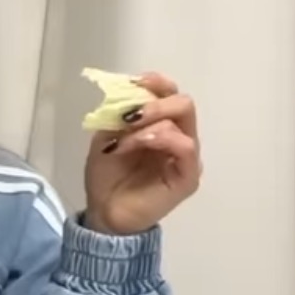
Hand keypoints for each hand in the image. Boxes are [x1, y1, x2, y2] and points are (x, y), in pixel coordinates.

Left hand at [83, 71, 200, 235]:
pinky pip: (185, 146)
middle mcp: (179, 137)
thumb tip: (128, 93)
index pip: (171, 94)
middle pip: (183, 103)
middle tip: (131, 114)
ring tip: (124, 141)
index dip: (156, 82)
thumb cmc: (107, 176)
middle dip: (155, 101)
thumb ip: (119, 114)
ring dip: (149, 123)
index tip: (135, 82)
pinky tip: (141, 143)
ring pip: (183, 120)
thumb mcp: (106, 136)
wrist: (105, 212)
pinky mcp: (188, 176)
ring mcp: (186, 157)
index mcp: (161, 125)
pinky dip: (161, 138)